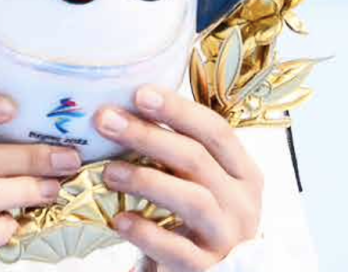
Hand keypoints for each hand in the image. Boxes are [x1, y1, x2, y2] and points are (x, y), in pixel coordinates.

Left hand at [96, 84, 262, 270]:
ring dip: (145, 179)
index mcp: (242, 171)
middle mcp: (242, 202)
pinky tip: (119, 220)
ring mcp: (228, 237)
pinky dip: (147, 232)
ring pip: (192, 199)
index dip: (177, 109)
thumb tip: (121, 107)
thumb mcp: (196, 177)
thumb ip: (174, 146)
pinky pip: (178, 249)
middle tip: (105, 120)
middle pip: (196, 158)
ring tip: (108, 171)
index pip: (215, 130)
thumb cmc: (196, 213)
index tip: (139, 93)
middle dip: (147, 135)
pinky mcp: (209, 269)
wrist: (211, 271)